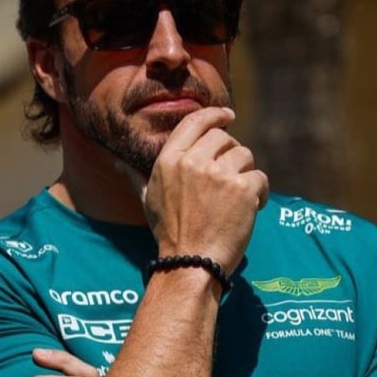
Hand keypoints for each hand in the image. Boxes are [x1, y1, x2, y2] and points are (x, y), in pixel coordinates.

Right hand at [141, 107, 267, 273]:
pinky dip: (259, 193)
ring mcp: (219, 174)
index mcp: (169, 160)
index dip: (214, 115)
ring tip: (237, 197)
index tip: (228, 116)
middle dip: (231, 153)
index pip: (195, 122)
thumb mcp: (147, 199)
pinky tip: (249, 209)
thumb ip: (136, 176)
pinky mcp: (243, 188)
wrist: (191, 261)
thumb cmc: (169, 232)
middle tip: (230, 176)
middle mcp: (193, 162)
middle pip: (224, 138)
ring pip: (245, 156)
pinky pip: (259, 178)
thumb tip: (116, 161)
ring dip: (246, 173)